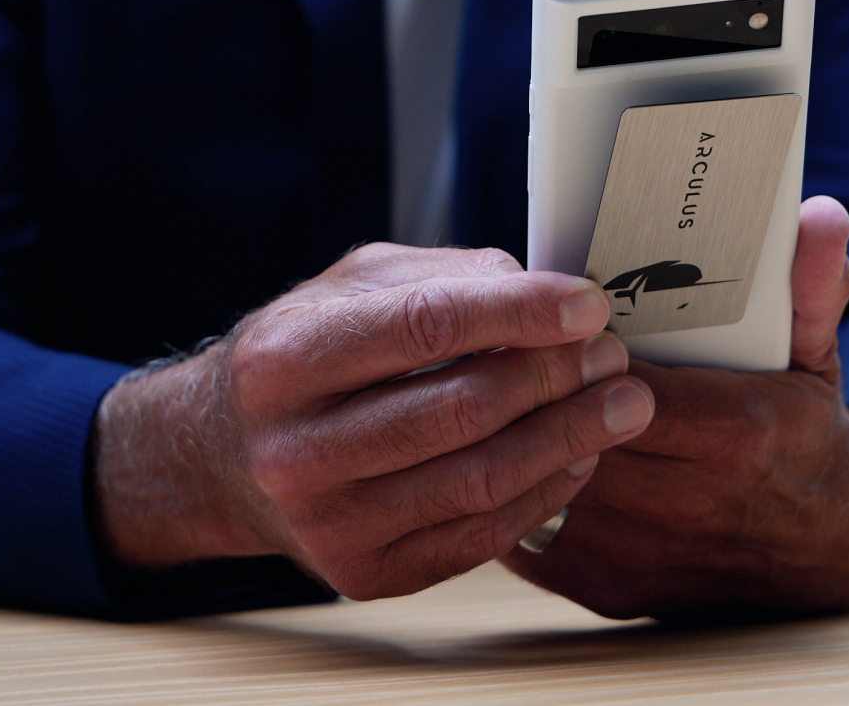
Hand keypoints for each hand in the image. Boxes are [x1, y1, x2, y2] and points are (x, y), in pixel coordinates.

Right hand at [93, 244, 654, 598]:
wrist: (227, 457)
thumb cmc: (303, 358)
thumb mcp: (350, 288)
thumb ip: (443, 275)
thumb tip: (541, 292)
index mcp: (288, 360)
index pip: (425, 325)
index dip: (520, 313)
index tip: (587, 304)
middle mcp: (298, 450)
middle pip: (463, 410)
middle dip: (558, 376)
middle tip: (611, 353)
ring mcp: (331, 523)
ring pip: (483, 480)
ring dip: (572, 436)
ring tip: (620, 400)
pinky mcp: (367, 572)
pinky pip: (483, 535)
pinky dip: (547, 491)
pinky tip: (578, 455)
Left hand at [502, 197, 848, 619]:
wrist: (822, 548)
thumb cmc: (804, 436)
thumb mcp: (817, 356)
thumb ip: (812, 286)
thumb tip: (823, 216)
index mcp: (728, 434)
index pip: (619, 380)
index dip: (576, 349)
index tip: (556, 321)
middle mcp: (679, 502)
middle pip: (566, 428)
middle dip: (533, 386)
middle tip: (512, 346)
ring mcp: (636, 553)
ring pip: (535, 478)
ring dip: (512, 433)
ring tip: (497, 388)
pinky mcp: (604, 586)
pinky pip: (528, 528)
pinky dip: (512, 486)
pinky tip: (507, 446)